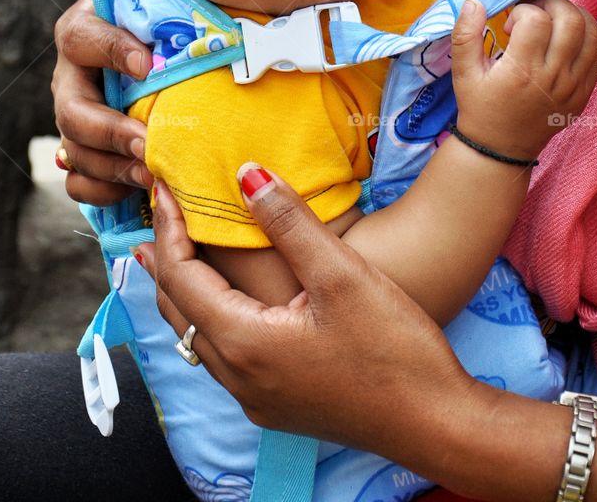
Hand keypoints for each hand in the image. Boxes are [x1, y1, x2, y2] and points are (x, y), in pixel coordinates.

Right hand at [51, 0, 152, 203]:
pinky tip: (132, 193)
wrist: (172, 56)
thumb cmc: (166, 9)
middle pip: (69, 107)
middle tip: (148, 144)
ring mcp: (78, 114)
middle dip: (106, 129)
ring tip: (153, 173)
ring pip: (73, 149)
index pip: (80, 37)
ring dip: (110, 167)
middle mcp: (74, 74)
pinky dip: (101, 191)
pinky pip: (79, 182)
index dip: (111, 48)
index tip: (149, 59)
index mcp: (87, 28)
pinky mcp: (90, 152)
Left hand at [138, 169, 480, 469]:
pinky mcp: (279, 404)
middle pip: (179, 309)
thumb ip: (289, 222)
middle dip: (165, 258)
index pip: (182, 276)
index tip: (165, 187)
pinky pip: (222, 354)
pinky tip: (225, 300)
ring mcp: (258, 397)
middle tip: (158, 213)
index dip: (169, 228)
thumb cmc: (394, 350)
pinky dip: (209, 315)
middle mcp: (240, 378)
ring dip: (183, 289)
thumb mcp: (341, 273)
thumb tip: (246, 173)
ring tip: (173, 253)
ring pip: (197, 335)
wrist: (438, 424)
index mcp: (245, 343)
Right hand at [451, 0, 596, 162]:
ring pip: (593, 34)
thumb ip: (465, 34)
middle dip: (553, 3)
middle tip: (536, 11)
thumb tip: (474, 1)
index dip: (522, 11)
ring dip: (575, 17)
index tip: (510, 26)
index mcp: (523, 71)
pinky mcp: (585, 94)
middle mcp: (554, 78)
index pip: (537, 19)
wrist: (501, 150)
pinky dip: (584, 40)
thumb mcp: (462, 72)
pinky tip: (562, 43)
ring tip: (554, 21)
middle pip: (572, 20)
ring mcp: (574, 87)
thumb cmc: (480, 107)